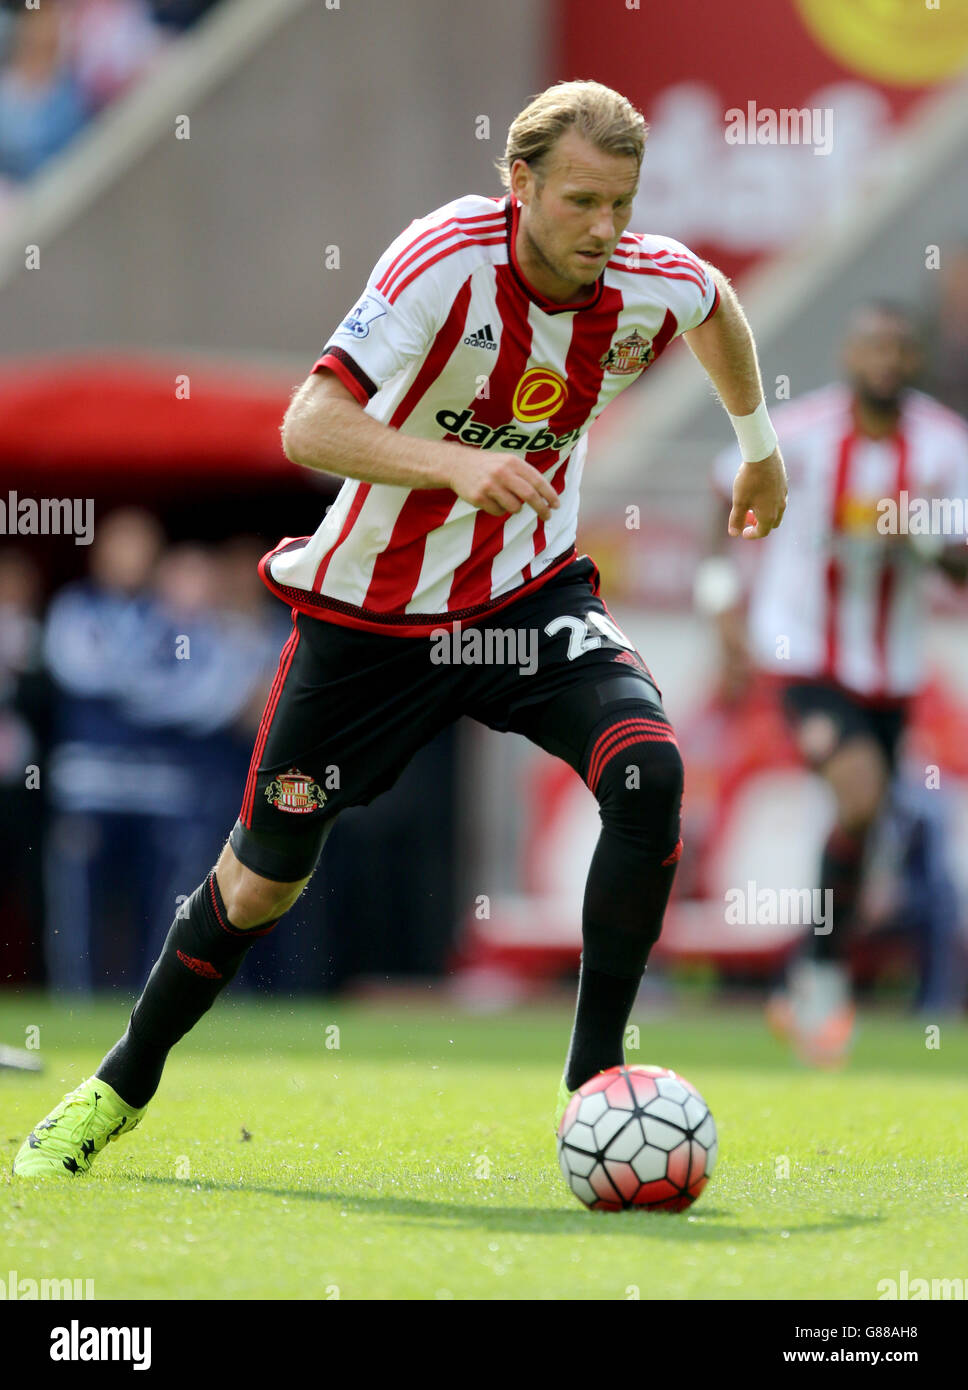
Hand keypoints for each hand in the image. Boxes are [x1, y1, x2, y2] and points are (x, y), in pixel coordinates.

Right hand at [446, 446, 560, 521]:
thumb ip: (525, 476)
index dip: (550, 495)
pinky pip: (498, 512)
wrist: (457, 464)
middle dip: (542, 508)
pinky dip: (499, 510)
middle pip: (529, 496)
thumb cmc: (489, 465)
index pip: (537, 481)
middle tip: (547, 516)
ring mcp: (489, 485)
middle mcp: (502, 472)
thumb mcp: (507, 462)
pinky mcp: (478, 497)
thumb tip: (545, 497)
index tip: (556, 506)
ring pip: (514, 507)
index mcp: (513, 462)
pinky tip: (491, 500)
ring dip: (515, 508)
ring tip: (506, 500)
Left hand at [727, 448, 787, 537]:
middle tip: (747, 519)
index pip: (762, 532)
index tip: (742, 532)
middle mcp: (780, 507)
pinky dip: (769, 503)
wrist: (763, 456)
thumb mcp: (739, 501)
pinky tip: (758, 493)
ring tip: (751, 506)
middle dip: (759, 525)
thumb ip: (736, 519)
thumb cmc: (750, 480)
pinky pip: (778, 499)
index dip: (751, 535)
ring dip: (764, 514)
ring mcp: (783, 495)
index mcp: (769, 515)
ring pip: (776, 511)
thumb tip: (734, 534)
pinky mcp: (783, 485)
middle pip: (772, 524)